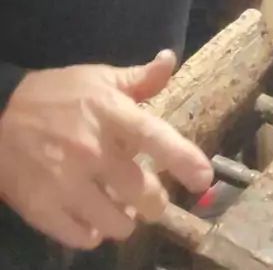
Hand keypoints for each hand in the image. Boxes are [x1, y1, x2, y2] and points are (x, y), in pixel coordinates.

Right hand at [0, 54, 212, 250]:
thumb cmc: (55, 95)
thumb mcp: (97, 78)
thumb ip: (138, 79)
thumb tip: (170, 60)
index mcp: (110, 114)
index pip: (154, 137)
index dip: (183, 158)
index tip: (204, 177)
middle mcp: (92, 150)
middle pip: (142, 193)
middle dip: (154, 202)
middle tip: (150, 199)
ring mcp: (66, 183)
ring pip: (117, 224)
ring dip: (125, 221)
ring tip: (122, 211)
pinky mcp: (44, 209)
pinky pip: (82, 238)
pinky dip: (92, 234)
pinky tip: (91, 220)